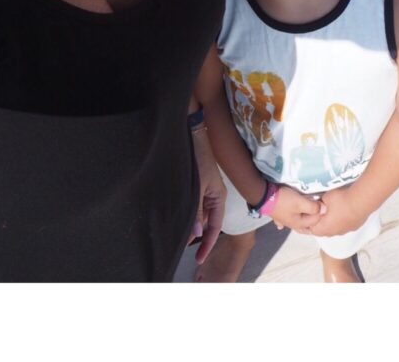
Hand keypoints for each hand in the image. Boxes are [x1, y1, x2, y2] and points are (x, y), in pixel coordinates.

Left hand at [191, 129, 225, 264]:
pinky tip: (179, 222)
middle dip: (197, 239)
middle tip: (183, 251)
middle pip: (208, 224)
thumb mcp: (197, 187)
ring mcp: (206, 193)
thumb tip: (196, 234)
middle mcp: (215, 198)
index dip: (207, 244)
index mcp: (219, 199)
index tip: (199, 260)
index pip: (215, 228)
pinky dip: (189, 217)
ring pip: (200, 217)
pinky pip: (195, 208)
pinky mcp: (198, 188)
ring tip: (178, 240)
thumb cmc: (199, 160)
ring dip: (192, 227)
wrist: (194, 139)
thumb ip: (196, 211)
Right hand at [270, 185, 325, 233]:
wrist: (265, 197)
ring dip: (303, 222)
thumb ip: (313, 207)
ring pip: (296, 224)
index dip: (321, 214)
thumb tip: (325, 210)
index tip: (325, 205)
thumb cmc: (284, 200)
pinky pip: (285, 221)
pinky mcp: (278, 215)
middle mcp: (292, 224)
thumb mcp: (301, 203)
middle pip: (305, 227)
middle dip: (313, 224)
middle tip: (320, 218)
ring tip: (309, 219)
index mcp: (298, 223)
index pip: (315, 222)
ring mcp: (284, 220)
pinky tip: (285, 224)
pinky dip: (288, 222)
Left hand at [307, 186, 368, 238]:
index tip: (312, 213)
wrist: (362, 200)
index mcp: (325, 228)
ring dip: (334, 220)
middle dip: (322, 220)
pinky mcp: (355, 226)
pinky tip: (346, 208)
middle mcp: (335, 232)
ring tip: (336, 207)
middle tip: (322, 209)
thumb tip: (319, 202)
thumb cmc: (343, 200)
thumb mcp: (325, 197)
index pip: (312, 229)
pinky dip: (344, 218)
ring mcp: (346, 230)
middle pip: (325, 229)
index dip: (311, 220)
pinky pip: (346, 224)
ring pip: (336, 227)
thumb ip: (319, 201)